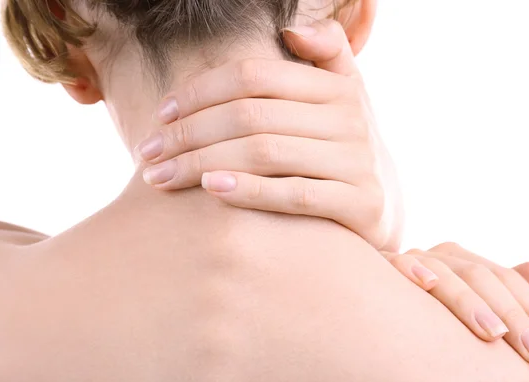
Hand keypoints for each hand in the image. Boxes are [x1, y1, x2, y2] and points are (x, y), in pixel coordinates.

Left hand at [135, 20, 402, 251]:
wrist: (381, 206)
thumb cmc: (339, 149)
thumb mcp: (341, 97)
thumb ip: (324, 56)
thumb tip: (294, 29)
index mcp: (336, 87)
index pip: (254, 76)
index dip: (200, 91)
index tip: (162, 114)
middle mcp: (349, 120)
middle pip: (251, 115)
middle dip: (188, 133)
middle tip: (148, 153)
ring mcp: (356, 163)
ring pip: (265, 153)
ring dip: (202, 163)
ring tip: (160, 178)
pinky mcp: (360, 204)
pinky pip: (294, 196)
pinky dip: (249, 191)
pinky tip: (210, 191)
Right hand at [384, 242, 528, 363]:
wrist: (372, 297)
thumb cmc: (428, 308)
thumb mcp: (470, 303)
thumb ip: (506, 291)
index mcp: (465, 262)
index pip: (508, 280)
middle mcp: (441, 257)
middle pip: (482, 277)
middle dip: (513, 315)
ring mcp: (411, 260)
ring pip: (446, 273)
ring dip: (469, 301)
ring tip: (494, 332)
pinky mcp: (381, 265)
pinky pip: (396, 263)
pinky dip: (412, 269)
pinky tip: (428, 283)